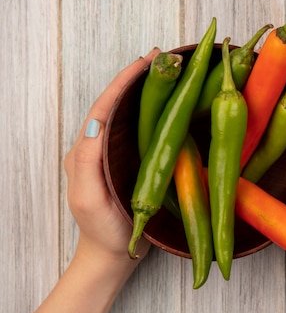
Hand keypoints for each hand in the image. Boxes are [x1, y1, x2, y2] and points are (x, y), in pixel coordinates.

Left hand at [64, 49, 158, 262]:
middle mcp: (100, 146)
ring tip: (168, 72)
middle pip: (117, 104)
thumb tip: (96, 122)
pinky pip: (143, 130)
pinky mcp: (133, 162)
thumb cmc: (103, 230)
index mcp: (86, 150)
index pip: (105, 106)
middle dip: (137, 78)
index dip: (124, 82)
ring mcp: (117, 154)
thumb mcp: (88, 198)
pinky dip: (156, 111)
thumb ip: (87, 162)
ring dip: (147, 91)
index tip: (146, 62)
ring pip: (131, 114)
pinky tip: (172, 105)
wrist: (113, 254)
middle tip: (162, 58)